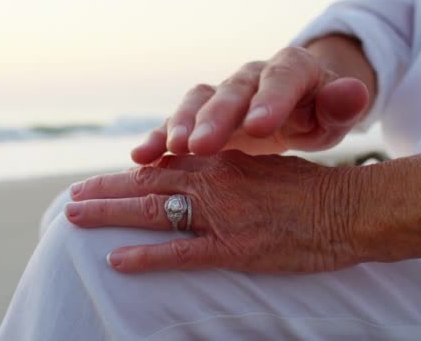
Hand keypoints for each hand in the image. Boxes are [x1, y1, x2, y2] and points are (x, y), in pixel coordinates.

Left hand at [65, 150, 364, 272]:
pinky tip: (117, 259)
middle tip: (71, 199)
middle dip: (105, 191)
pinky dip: (146, 256)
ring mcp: (221, 215)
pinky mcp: (234, 247)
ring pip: (153, 210)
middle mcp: (214, 182)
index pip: (164, 166)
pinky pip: (180, 252)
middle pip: (147, 184)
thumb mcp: (266, 168)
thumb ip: (230, 171)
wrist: (349, 208)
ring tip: (75, 218)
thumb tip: (203, 177)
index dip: (129, 175)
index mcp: (222, 162)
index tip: (103, 181)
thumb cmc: (312, 190)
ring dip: (110, 214)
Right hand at [131, 45, 369, 164]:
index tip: (260, 127)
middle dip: (215, 117)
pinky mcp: (203, 115)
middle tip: (201, 144)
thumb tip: (353, 92)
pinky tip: (143, 156)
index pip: (281, 79)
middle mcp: (251, 78)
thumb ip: (342, 104)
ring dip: (180, 124)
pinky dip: (160, 138)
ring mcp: (223, 95)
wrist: (297, 106)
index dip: (269, 101)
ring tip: (168, 149)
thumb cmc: (319, 112)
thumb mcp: (337, 111)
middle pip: (231, 91)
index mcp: (291, 71)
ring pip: (197, 101)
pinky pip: (178, 122)